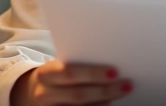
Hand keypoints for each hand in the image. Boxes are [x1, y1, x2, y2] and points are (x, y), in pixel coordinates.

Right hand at [9, 59, 132, 104]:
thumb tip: (112, 65)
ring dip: (105, 101)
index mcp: (47, 73)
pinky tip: (109, 103)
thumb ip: (79, 63)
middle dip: (105, 90)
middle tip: (126, 85)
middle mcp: (45, 93)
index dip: (93, 73)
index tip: (115, 71)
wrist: (38, 90)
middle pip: (78, 95)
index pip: (70, 73)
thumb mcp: (61, 65)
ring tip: (121, 93)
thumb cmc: (58, 73)